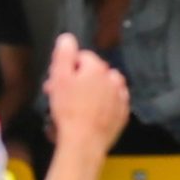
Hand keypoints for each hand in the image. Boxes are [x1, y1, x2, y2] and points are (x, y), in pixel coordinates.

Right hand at [44, 33, 129, 149]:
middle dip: (77, 79)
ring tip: (76, 103)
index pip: (82, 57)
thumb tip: (68, 38)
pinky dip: (103, 103)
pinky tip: (90, 112)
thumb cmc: (68, 108)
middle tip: (61, 94)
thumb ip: (64, 54)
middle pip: (94, 72)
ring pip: (104, 86)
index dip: (67, 67)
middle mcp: (114, 79)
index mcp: (98, 68)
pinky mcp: (123, 113)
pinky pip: (112, 102)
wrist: (84, 140)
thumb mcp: (59, 77)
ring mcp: (121, 97)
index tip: (56, 81)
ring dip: (92, 90)